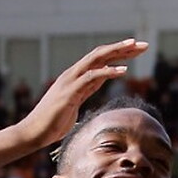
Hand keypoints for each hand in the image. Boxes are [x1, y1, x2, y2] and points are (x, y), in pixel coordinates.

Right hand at [19, 39, 147, 148]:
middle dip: (123, 48)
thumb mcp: (75, 104)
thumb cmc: (52, 123)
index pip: (101, 60)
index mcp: (76, 77)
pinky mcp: (70, 91)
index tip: (136, 50)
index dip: (119, 54)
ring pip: (97, 59)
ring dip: (118, 53)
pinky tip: (123, 71)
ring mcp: (70, 81)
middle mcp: (73, 74)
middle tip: (143, 44)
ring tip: (136, 48)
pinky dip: (108, 72)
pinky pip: (92, 77)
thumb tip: (98, 85)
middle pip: (101, 54)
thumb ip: (86, 91)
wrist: (34, 133)